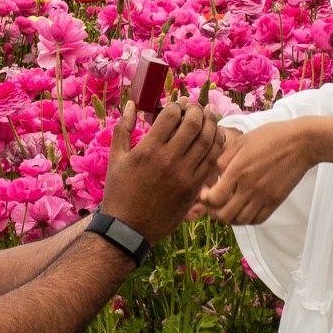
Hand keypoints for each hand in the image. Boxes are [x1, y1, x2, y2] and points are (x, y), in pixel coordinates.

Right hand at [100, 85, 224, 242]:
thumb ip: (122, 128)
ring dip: (211, 124)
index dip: (177, 105)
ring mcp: (184, 175)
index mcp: (148, 150)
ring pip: (208, 141)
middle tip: (195, 108)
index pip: (172, 114)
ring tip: (209, 116)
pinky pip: (212, 161)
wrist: (129, 228)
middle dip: (197, 110)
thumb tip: (131, 104)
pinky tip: (214, 137)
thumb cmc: (119, 192)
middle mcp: (168, 160)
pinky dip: (217, 145)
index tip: (176, 106)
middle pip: (194, 124)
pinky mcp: (194, 188)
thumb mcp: (116, 158)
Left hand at [199, 120, 312, 224]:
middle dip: (214, 212)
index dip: (205, 199)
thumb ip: (224, 159)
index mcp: (238, 170)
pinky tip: (244, 209)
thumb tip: (213, 175)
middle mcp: (250, 187)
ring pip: (240, 221)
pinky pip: (257, 220)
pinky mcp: (275, 201)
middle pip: (224, 215)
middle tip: (213, 204)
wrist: (301, 143)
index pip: (213, 198)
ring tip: (228, 207)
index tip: (205, 192)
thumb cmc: (271, 137)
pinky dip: (247, 219)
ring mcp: (264, 196)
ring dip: (230, 218)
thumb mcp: (242, 141)